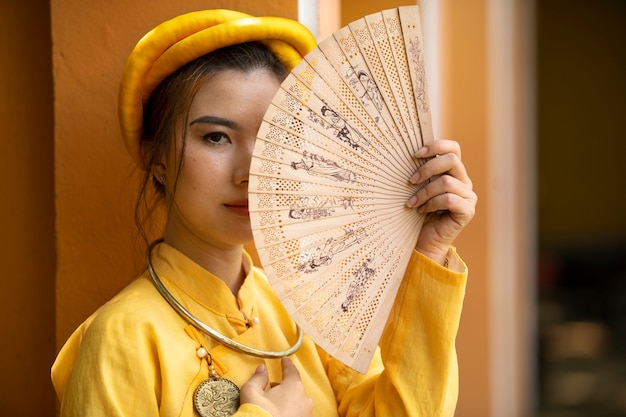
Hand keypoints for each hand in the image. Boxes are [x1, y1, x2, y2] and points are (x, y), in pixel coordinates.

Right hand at [240, 357, 313, 416]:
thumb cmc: (258, 413)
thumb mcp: (251, 393)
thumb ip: (258, 378)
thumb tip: (262, 368)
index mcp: (294, 387)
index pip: (292, 371)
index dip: (287, 365)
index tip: (284, 360)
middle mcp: (305, 399)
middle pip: (294, 389)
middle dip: (284, 388)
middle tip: (270, 390)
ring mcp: (307, 414)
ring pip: (297, 403)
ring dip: (288, 402)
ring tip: (273, 406)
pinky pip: (298, 414)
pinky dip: (290, 413)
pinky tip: (278, 415)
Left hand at [406, 140, 476, 264]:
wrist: (424, 240)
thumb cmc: (419, 211)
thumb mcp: (419, 187)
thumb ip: (421, 172)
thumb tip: (408, 153)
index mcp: (453, 172)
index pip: (453, 148)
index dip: (436, 146)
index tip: (415, 154)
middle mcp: (464, 181)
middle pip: (452, 160)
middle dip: (427, 168)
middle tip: (411, 180)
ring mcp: (468, 196)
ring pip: (447, 182)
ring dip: (425, 192)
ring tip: (412, 202)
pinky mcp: (467, 211)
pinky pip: (449, 199)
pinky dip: (432, 203)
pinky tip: (422, 210)